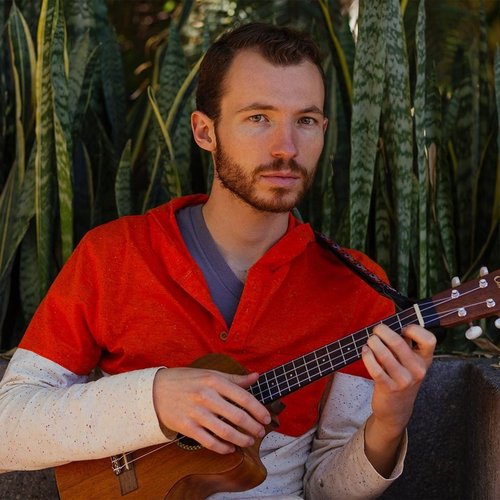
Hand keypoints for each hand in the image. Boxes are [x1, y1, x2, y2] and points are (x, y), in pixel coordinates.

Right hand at [152, 367, 270, 453]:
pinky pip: (208, 441)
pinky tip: (230, 448)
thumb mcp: (209, 373)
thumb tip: (255, 376)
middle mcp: (206, 396)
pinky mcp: (186, 427)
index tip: (267, 418)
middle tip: (261, 432)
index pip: (243, 397)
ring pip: (225, 432)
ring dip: (241, 439)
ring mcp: (196, 413)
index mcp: (214, 381)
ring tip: (248, 441)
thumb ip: (234, 378)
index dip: (258, 410)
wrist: (155, 390)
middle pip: (237, 416)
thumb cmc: (185, 380)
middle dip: (253, 427)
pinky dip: (222, 447)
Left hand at [361, 324, 435, 475]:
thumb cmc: (401, 378)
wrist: (397, 409)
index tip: (402, 328)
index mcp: (425, 360)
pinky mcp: (388, 387)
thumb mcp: (410, 362)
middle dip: (383, 331)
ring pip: (384, 353)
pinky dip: (367, 356)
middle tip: (376, 330)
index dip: (414, 329)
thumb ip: (405, 344)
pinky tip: (365, 351)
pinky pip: (375, 368)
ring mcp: (403, 380)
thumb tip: (389, 324)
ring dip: (373, 342)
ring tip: (370, 341)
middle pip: (399, 342)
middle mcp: (417, 370)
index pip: (429, 340)